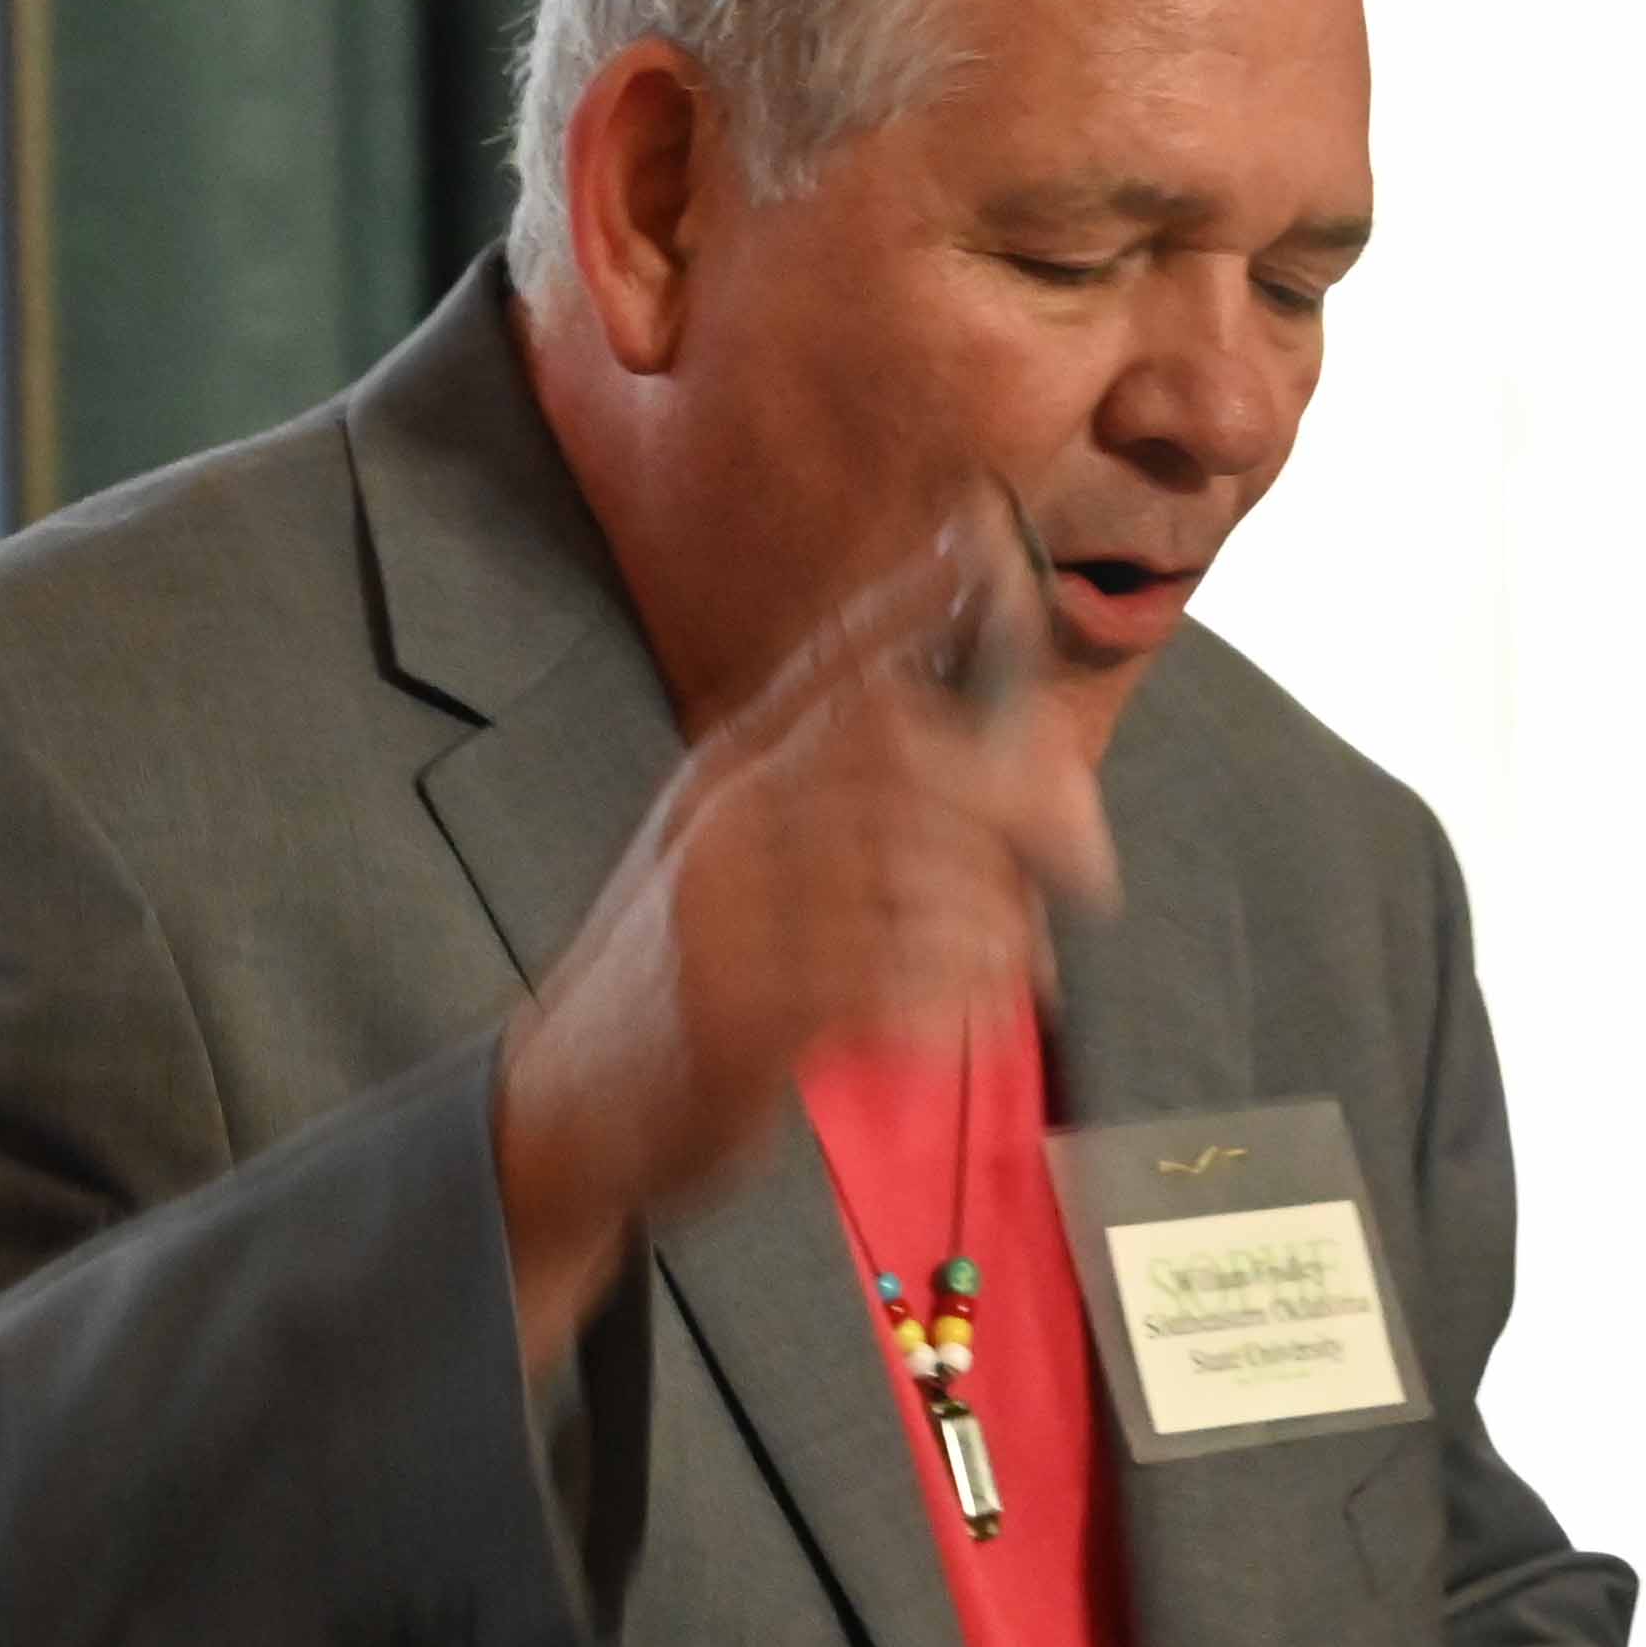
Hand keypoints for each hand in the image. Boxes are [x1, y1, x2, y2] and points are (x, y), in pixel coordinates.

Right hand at [490, 494, 1119, 1370]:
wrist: (562, 1107)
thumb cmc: (683, 974)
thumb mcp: (736, 852)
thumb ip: (841, 792)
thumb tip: (999, 748)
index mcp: (728, 769)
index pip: (835, 657)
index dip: (919, 595)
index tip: (992, 539)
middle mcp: (722, 817)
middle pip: (901, 748)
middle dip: (1021, 792)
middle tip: (1083, 861)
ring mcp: (721, 910)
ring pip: (914, 869)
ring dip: (997, 918)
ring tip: (1010, 959)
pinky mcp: (732, 1011)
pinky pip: (883, 976)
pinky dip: (951, 992)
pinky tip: (961, 1011)